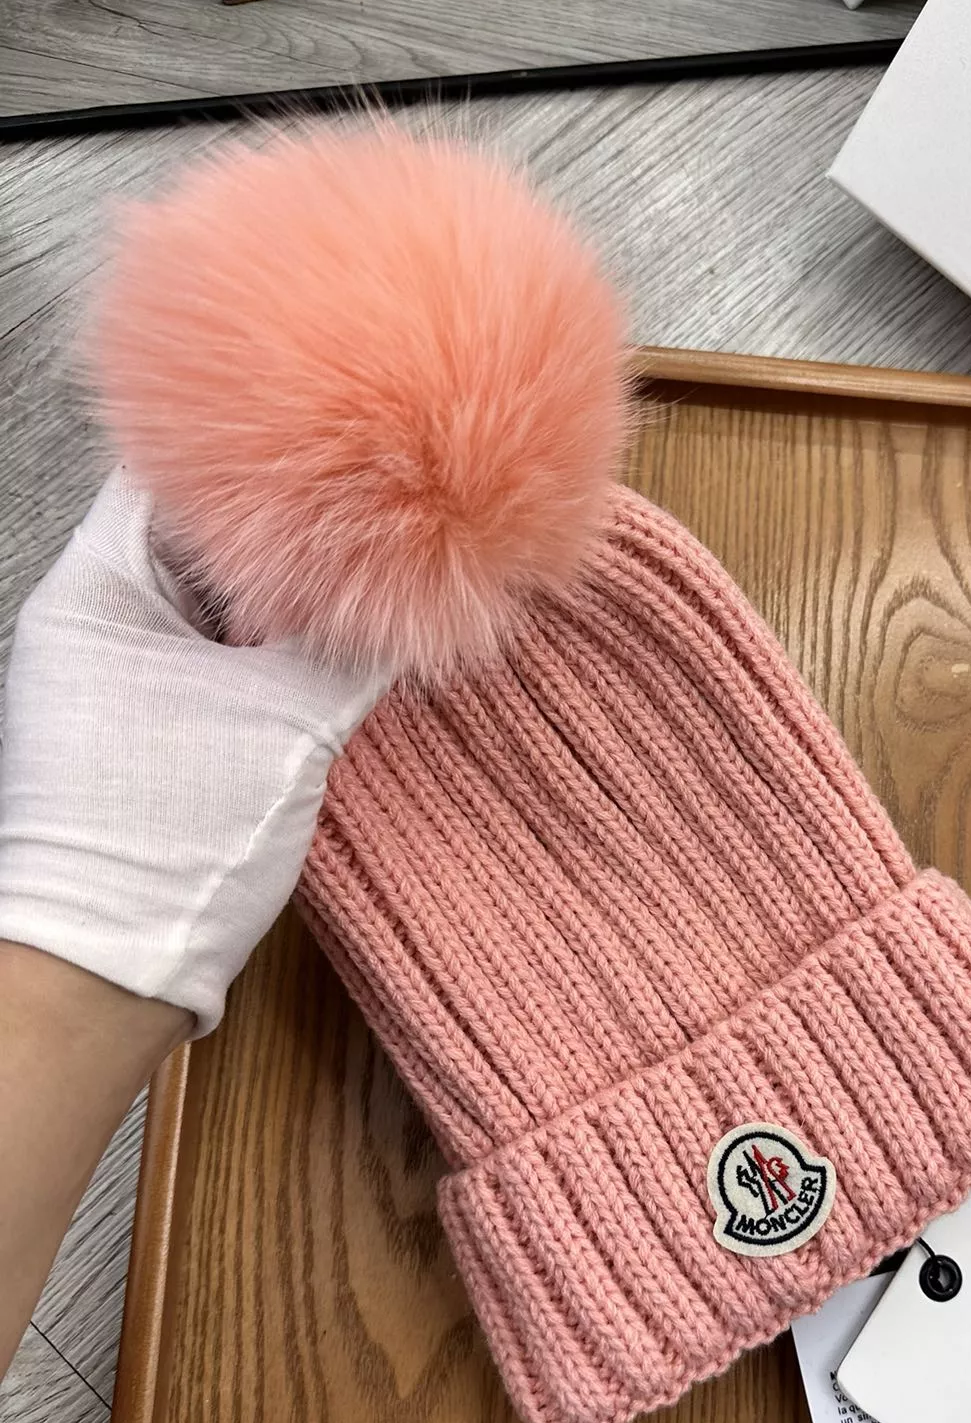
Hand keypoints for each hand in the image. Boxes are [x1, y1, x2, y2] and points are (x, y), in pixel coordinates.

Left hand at [0, 469, 387, 1034]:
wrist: (108, 975)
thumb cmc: (169, 841)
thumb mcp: (286, 723)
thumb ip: (355, 646)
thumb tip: (426, 590)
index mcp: (98, 587)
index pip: (178, 475)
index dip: (263, 457)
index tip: (343, 447)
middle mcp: (92, 619)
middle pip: (202, 539)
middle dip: (289, 536)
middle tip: (379, 521)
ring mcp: (111, 678)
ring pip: (214, 607)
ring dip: (283, 606)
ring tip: (365, 591)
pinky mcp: (140, 731)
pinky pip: (212, 664)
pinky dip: (265, 658)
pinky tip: (327, 663)